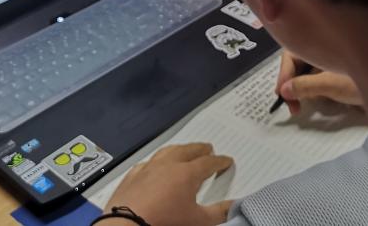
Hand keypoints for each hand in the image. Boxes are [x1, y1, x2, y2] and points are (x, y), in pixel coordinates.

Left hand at [102, 143, 233, 225]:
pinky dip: (156, 161)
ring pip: (167, 151)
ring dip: (179, 150)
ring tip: (185, 151)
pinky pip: (147, 162)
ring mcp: (148, 168)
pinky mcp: (132, 176)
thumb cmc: (165, 223)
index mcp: (187, 173)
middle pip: (188, 151)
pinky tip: (155, 166)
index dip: (220, 161)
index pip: (209, 162)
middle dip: (200, 149)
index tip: (226, 161)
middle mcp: (168, 165)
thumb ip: (218, 212)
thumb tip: (234, 205)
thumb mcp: (198, 222)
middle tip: (208, 149)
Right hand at [276, 51, 362, 114]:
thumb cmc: (364, 80)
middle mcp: (325, 45)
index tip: (282, 96)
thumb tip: (283, 90)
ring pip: (307, 69)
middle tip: (293, 108)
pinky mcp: (342, 69)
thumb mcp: (331, 84)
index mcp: (321, 39)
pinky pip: (319, 76)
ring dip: (301, 86)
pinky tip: (314, 99)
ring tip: (300, 105)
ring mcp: (334, 57)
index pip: (291, 55)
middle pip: (298, 61)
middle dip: (291, 82)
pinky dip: (313, 87)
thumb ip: (304, 86)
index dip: (284, 75)